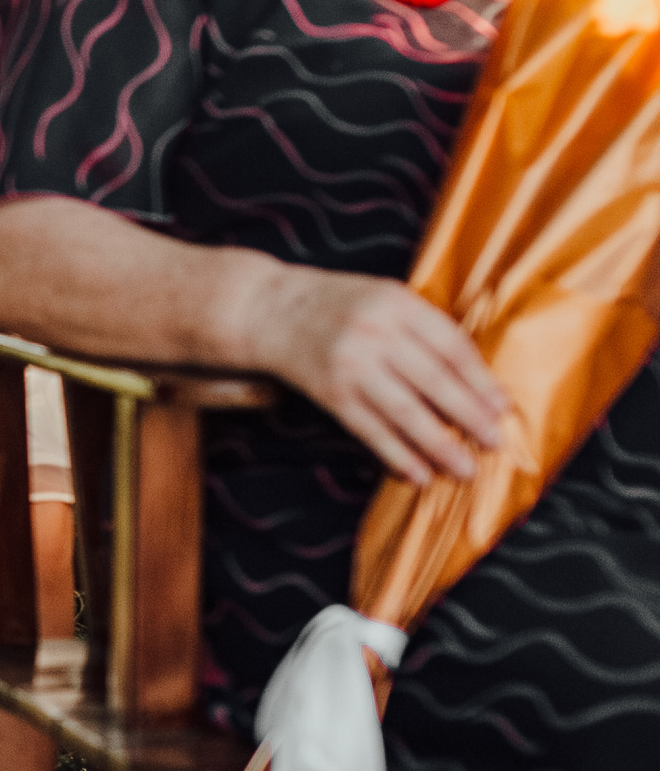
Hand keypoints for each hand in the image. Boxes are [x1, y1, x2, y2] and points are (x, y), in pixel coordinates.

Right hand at [249, 266, 504, 483]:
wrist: (270, 310)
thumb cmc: (338, 304)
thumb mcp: (384, 296)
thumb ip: (423, 326)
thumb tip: (473, 378)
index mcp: (397, 303)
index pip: (451, 347)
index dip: (480, 380)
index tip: (502, 407)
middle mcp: (375, 334)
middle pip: (434, 382)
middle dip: (469, 416)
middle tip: (494, 443)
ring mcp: (351, 366)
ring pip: (405, 412)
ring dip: (438, 445)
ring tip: (464, 469)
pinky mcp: (330, 393)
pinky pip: (370, 429)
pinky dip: (396, 454)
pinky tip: (417, 474)